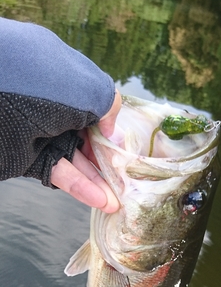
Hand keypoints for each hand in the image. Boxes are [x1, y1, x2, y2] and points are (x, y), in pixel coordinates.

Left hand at [50, 90, 121, 211]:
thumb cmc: (45, 89)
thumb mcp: (89, 89)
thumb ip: (109, 105)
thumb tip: (112, 131)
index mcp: (69, 85)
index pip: (96, 109)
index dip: (111, 128)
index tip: (124, 147)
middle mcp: (56, 109)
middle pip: (89, 138)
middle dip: (108, 161)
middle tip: (126, 181)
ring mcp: (42, 135)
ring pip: (77, 160)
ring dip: (98, 181)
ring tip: (117, 201)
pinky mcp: (29, 159)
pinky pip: (59, 173)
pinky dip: (80, 187)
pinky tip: (100, 200)